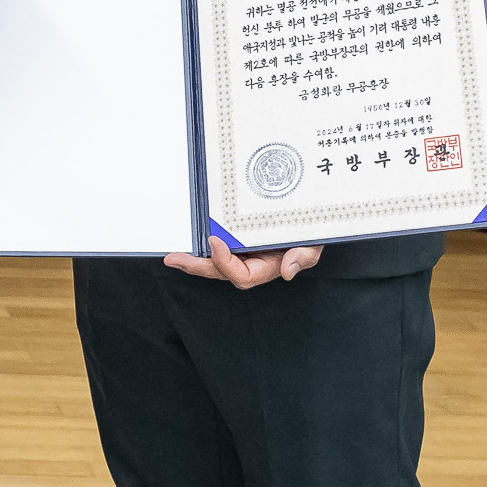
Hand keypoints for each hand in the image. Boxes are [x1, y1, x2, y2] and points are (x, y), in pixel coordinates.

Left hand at [165, 240, 324, 287]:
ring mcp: (240, 250)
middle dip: (198, 267)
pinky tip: (183, 242)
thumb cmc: (310, 229)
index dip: (226, 263)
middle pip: (220, 271)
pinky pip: (214, 244)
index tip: (215, 241)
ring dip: (193, 259)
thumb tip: (287, 271)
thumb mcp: (313, 242)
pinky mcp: (232, 235)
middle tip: (175, 259)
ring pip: (213, 260)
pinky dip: (199, 244)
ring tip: (173, 256)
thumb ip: (304, 256)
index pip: (244, 275)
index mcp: (268, 266)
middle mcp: (251, 261)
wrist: (306, 211)